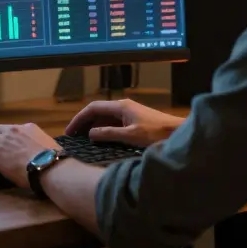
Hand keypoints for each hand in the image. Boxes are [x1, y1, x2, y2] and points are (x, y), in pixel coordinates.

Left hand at [0, 123, 60, 188]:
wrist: (48, 166)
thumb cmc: (53, 159)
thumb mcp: (48, 145)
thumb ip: (39, 144)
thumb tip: (39, 152)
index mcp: (28, 127)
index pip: (11, 128)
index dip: (4, 136)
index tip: (4, 144)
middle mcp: (13, 130)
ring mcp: (3, 140)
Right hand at [64, 98, 184, 147]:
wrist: (177, 133)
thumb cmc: (156, 133)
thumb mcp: (130, 136)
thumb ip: (109, 134)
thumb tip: (90, 133)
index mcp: (120, 107)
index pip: (93, 108)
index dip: (79, 119)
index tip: (69, 131)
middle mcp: (123, 107)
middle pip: (97, 112)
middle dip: (84, 122)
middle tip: (73, 137)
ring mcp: (128, 113)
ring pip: (105, 118)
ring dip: (93, 127)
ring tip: (83, 140)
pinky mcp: (134, 120)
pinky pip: (113, 123)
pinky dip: (103, 130)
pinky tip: (100, 140)